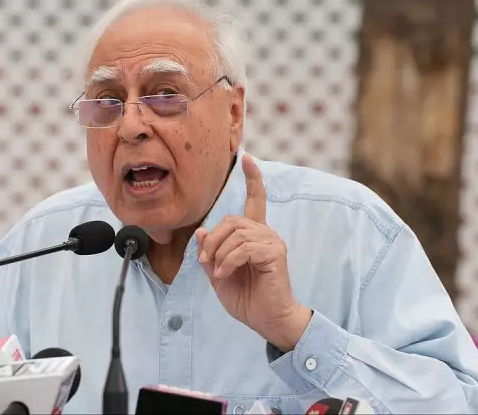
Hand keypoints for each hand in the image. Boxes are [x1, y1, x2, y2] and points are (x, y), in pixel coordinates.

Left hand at [196, 154, 311, 351]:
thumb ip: (210, 253)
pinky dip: (228, 261)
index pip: (255, 200)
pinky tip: (225, 274)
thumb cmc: (247, 298)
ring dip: (219, 254)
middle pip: (232, 220)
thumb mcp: (219, 274)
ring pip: (236, 234)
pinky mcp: (275, 254)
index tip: (247, 158)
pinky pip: (244, 247)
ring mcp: (272, 242)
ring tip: (218, 272)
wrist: (267, 320)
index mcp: (253, 236)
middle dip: (213, 240)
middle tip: (206, 263)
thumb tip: (201, 230)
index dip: (252, 179)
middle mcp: (265, 234)